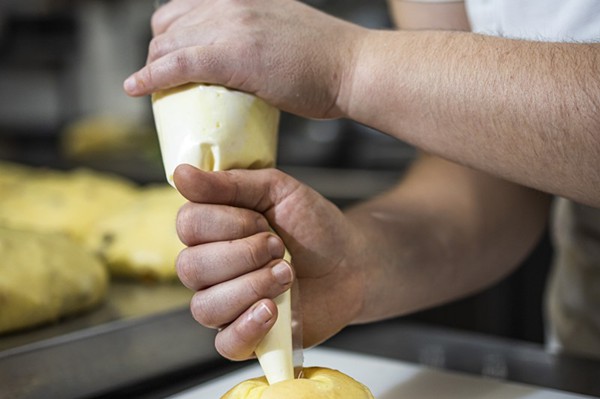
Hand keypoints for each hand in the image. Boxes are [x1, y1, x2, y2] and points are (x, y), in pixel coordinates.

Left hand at [124, 0, 366, 118]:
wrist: (353, 67)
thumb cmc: (327, 60)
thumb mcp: (284, 31)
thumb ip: (257, 36)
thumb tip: (245, 59)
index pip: (186, 10)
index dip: (170, 36)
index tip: (168, 58)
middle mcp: (232, 5)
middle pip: (169, 25)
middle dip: (157, 54)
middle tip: (160, 80)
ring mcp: (232, 27)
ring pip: (169, 44)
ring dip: (153, 67)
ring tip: (150, 90)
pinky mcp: (235, 55)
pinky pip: (178, 64)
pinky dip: (151, 77)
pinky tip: (136, 88)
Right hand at [173, 164, 365, 359]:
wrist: (352, 261)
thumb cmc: (314, 226)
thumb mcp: (278, 191)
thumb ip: (230, 184)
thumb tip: (181, 174)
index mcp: (213, 230)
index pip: (187, 225)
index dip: (225, 222)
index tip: (262, 220)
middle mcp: (211, 269)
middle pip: (190, 267)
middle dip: (243, 254)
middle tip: (278, 247)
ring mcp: (227, 304)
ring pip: (205, 306)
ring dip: (251, 286)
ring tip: (287, 275)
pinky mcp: (248, 335)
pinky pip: (225, 344)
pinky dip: (247, 327)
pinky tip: (272, 310)